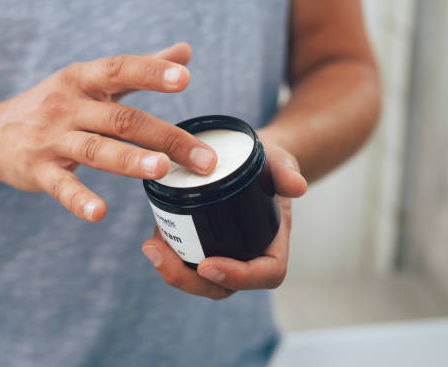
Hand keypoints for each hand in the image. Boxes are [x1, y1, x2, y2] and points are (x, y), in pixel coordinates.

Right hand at [0, 43, 216, 220]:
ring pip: (95, 149)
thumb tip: (185, 50)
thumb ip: (139, 68)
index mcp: (84, 80)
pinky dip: (78, 199)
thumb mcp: (90, 80)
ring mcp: (51, 139)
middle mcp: (68, 105)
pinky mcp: (38, 170)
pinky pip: (61, 186)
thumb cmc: (56, 104)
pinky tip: (99, 213)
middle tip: (204, 159)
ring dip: (129, 160)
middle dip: (165, 138)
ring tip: (162, 170)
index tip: (184, 77)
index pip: (120, 69)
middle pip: (122, 119)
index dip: (150, 72)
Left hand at [141, 131, 306, 299]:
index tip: (207, 264)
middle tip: (159, 252)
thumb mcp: (279, 162)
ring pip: (199, 280)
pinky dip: (168, 256)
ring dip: (172, 271)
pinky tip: (152, 237)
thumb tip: (297, 187)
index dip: (237, 277)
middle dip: (188, 280)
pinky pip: (186, 264)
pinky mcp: (204, 247)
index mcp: (273, 245)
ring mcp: (225, 257)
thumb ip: (287, 172)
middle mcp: (249, 257)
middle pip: (222, 287)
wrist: (251, 160)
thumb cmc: (268, 164)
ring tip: (150, 246)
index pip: (265, 274)